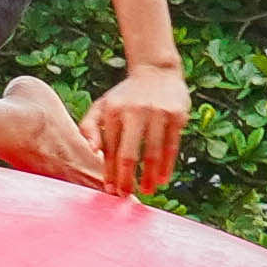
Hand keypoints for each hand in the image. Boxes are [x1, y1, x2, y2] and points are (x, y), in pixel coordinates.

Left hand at [89, 63, 192, 196]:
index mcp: (113, 111)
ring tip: (147, 191)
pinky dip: (167, 165)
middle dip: (127, 179)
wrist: (156, 70)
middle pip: (129, 154)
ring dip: (150, 176)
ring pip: (153, 153)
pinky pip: (172, 146)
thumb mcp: (102, 105)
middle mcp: (135, 112)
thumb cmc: (124, 96)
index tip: (110, 190)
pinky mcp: (177, 115)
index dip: (110, 172)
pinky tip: (163, 179)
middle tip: (126, 196)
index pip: (110, 149)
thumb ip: (89, 127)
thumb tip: (92, 151)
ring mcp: (158, 113)